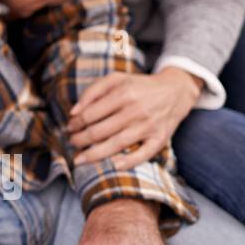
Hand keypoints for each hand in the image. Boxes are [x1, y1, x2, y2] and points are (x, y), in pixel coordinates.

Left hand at [69, 68, 202, 169]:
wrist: (175, 91)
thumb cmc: (139, 86)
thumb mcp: (116, 79)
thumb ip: (92, 91)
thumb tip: (73, 112)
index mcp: (123, 93)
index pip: (90, 114)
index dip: (76, 123)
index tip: (69, 127)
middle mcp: (136, 110)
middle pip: (99, 131)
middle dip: (80, 140)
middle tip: (72, 143)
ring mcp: (149, 126)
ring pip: (116, 144)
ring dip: (94, 154)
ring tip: (80, 158)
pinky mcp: (160, 138)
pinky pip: (143, 155)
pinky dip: (128, 162)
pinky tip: (113, 166)